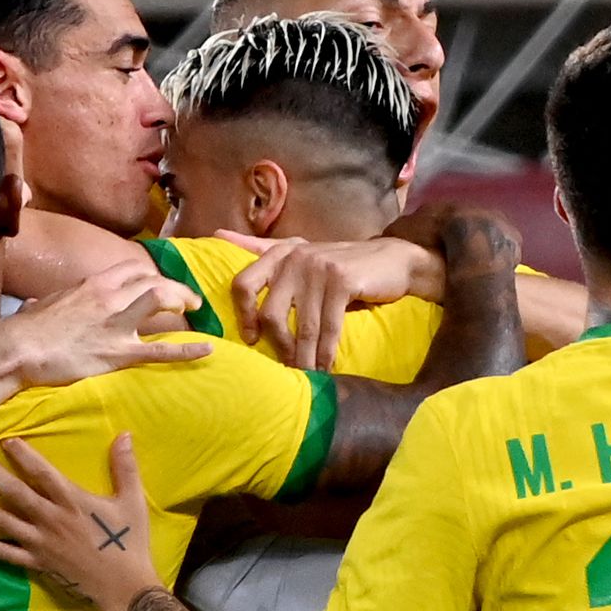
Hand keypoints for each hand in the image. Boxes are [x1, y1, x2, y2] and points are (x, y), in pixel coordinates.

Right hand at [0, 273, 208, 391]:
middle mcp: (109, 296)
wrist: (17, 350)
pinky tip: (206, 350)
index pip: (133, 269)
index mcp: (93, 284)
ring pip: (161, 299)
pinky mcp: (118, 353)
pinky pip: (159, 349)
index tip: (160, 283)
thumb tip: (35, 305)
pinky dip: (187, 349)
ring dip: (182, 301)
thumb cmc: (25, 330)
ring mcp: (116, 323)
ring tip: (195, 312)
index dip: (152, 275)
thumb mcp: (40, 307)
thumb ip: (49, 303)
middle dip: (176, 287)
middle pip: (154, 280)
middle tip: (189, 300)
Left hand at [0, 432, 159, 610]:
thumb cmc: (129, 542)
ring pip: (2, 521)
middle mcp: (51, 519)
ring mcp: (40, 543)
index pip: (42, 472)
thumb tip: (124, 434)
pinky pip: (4, 554)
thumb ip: (125, 467)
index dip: (23, 455)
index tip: (7, 441)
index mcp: (73, 501)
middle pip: (15, 493)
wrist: (124, 587)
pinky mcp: (36, 563)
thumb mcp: (132, 501)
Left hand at [214, 232, 437, 368]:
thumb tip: (217, 235)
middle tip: (288, 366)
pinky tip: (327, 367)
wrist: (394, 262)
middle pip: (270, 313)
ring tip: (307, 375)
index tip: (251, 338)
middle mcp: (295, 257)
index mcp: (279, 253)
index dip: (243, 316)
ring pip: (302, 325)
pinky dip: (327, 352)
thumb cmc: (341, 266)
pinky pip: (328, 327)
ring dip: (304, 356)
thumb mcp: (300, 253)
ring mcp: (318, 267)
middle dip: (278, 345)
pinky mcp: (341, 280)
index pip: (243, 284)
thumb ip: (260, 248)